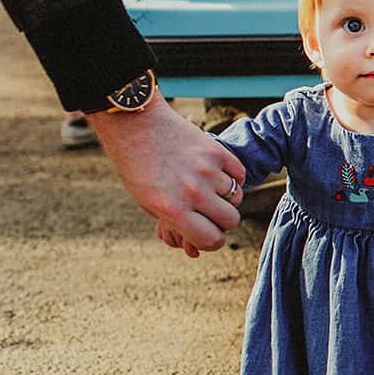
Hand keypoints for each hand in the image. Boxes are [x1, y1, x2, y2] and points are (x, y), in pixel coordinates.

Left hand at [88, 92, 245, 254]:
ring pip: (236, 197)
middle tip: (211, 213)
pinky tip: (218, 174)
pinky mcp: (216, 151)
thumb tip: (197, 249)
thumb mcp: (148, 202)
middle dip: (223, 221)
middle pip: (230, 220)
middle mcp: (192, 192)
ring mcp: (207, 170)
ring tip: (210, 188)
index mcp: (172, 210)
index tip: (209, 235)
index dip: (213, 241)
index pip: (211, 240)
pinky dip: (232, 178)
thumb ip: (176, 224)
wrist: (134, 124)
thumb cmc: (137, 167)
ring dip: (226, 197)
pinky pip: (239, 174)